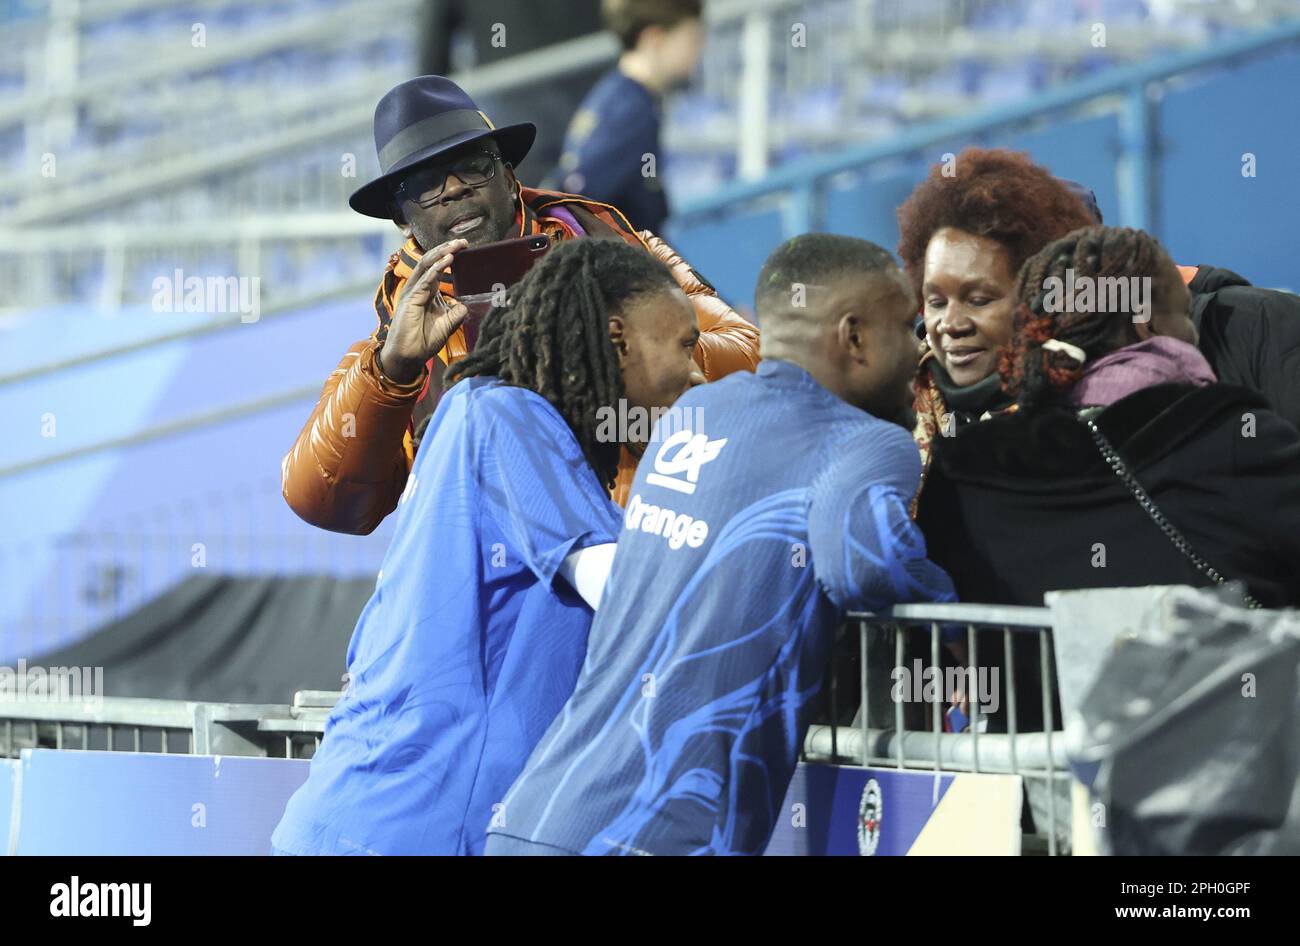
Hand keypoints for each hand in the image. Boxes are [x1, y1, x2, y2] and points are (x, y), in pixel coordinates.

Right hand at [379, 238, 468, 383]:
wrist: (409, 356)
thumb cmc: (424, 341)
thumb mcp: (447, 325)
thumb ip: (456, 313)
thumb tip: (465, 305)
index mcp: (428, 291)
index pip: (438, 267)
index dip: (450, 255)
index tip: (466, 248)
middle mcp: (419, 288)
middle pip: (432, 261)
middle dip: (447, 249)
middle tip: (463, 241)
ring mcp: (413, 292)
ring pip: (427, 265)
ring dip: (442, 253)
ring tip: (456, 246)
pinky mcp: (411, 299)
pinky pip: (425, 280)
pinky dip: (436, 269)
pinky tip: (447, 260)